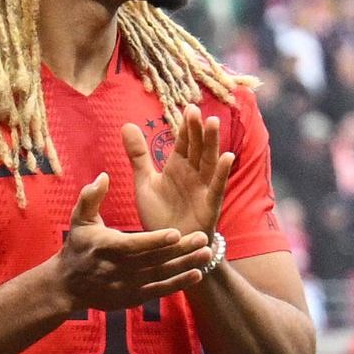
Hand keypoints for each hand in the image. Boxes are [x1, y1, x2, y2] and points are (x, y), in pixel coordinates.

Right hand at [49, 173, 222, 314]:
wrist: (67, 286)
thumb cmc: (77, 247)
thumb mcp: (78, 220)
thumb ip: (91, 197)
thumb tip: (104, 176)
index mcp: (105, 247)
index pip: (133, 245)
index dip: (154, 240)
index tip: (175, 232)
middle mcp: (117, 269)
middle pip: (153, 259)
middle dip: (180, 249)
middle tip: (203, 236)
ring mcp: (126, 286)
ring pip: (161, 275)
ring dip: (185, 264)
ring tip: (207, 253)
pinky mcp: (133, 298)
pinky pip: (160, 290)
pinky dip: (179, 283)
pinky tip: (197, 274)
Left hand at [135, 96, 232, 240]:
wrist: (167, 246)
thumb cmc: (159, 214)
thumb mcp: (145, 181)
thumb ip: (138, 155)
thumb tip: (126, 124)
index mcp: (177, 166)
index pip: (184, 142)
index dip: (186, 126)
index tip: (187, 107)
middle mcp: (193, 173)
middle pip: (197, 147)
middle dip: (197, 129)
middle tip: (196, 110)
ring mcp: (203, 188)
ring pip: (209, 161)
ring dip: (212, 143)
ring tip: (213, 123)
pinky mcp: (210, 204)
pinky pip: (217, 186)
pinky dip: (222, 172)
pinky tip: (227, 157)